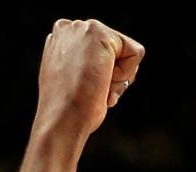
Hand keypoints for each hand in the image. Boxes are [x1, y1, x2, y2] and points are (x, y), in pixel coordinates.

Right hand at [33, 19, 144, 138]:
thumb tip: (103, 68)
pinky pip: (135, 53)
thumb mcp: (70, 80)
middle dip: (110, 74)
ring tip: (95, 87)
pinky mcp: (100, 34)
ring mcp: (84, 29)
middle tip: (92, 90)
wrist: (63, 118)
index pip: (101, 52)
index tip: (84, 88)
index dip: (100, 74)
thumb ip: (81, 65)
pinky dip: (126, 74)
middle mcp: (70, 28)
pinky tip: (103, 81)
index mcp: (60, 38)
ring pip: (126, 52)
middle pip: (115, 50)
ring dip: (116, 76)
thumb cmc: (67, 109)